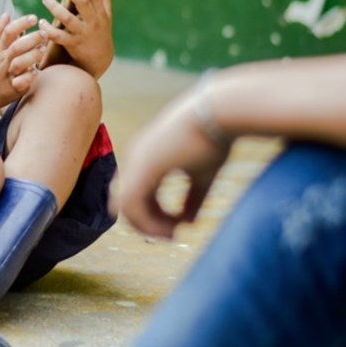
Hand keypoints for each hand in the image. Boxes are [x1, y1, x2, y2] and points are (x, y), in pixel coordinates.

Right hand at [0, 12, 43, 108]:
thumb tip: (6, 14)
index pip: (9, 32)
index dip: (21, 23)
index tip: (34, 17)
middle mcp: (4, 60)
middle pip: (16, 47)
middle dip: (31, 39)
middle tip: (45, 32)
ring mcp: (8, 74)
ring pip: (19, 64)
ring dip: (32, 56)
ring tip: (43, 50)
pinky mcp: (13, 88)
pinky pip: (20, 83)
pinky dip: (28, 78)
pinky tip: (36, 72)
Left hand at [37, 0, 113, 77]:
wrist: (99, 61)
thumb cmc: (100, 35)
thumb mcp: (106, 20)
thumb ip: (104, 5)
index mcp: (100, 14)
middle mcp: (93, 22)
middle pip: (82, 3)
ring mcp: (83, 34)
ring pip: (68, 19)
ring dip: (55, 8)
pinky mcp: (73, 45)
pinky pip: (59, 36)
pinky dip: (49, 29)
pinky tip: (41, 22)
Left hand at [110, 85, 231, 239]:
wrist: (219, 110)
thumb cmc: (214, 137)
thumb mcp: (202, 174)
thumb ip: (193, 199)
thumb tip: (188, 223)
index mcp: (145, 158)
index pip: (134, 196)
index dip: (150, 217)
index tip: (176, 228)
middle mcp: (135, 159)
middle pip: (125, 204)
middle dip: (146, 225)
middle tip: (172, 236)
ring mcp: (136, 161)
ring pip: (127, 208)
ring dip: (149, 227)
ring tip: (175, 234)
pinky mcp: (143, 165)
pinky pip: (134, 205)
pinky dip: (150, 222)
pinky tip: (174, 226)